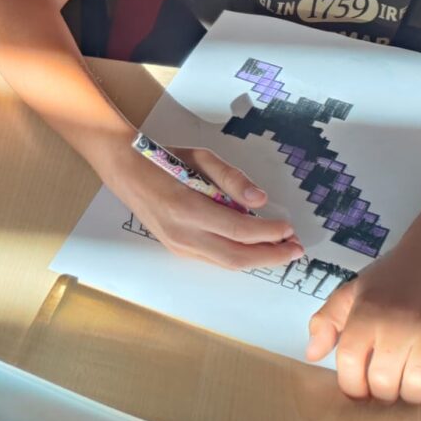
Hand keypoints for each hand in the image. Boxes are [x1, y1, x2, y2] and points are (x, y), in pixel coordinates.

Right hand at [106, 145, 302, 269]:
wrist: (125, 171)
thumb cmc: (164, 159)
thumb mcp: (201, 157)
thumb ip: (232, 178)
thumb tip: (260, 201)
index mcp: (188, 208)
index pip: (239, 230)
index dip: (269, 233)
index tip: (289, 228)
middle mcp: (182, 234)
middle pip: (237, 257)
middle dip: (271, 256)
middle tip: (295, 250)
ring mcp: (178, 245)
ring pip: (226, 264)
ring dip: (257, 260)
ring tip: (280, 250)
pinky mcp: (177, 249)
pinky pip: (215, 259)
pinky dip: (239, 256)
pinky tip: (254, 247)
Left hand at [305, 243, 420, 402]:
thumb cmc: (392, 278)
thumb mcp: (351, 292)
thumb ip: (325, 322)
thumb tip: (312, 355)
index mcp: (365, 316)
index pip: (349, 368)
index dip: (353, 387)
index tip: (361, 389)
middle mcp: (397, 325)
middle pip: (384, 385)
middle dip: (384, 392)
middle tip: (390, 382)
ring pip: (418, 389)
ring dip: (414, 394)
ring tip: (413, 378)